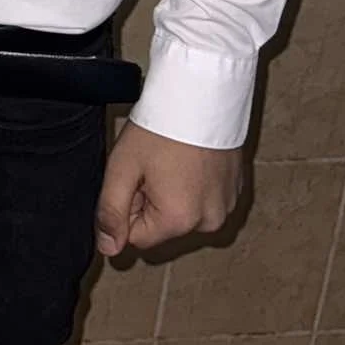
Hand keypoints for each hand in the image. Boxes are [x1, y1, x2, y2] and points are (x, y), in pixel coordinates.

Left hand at [95, 122, 244, 257]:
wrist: (203, 96)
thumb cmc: (161, 129)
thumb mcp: (123, 168)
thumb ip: (111, 212)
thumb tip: (108, 249)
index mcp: (179, 221)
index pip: (136, 237)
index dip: (128, 205)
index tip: (136, 177)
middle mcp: (209, 223)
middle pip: (162, 227)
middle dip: (151, 200)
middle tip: (154, 165)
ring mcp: (226, 207)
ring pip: (183, 214)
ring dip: (172, 193)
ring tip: (173, 159)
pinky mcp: (236, 192)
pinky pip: (204, 201)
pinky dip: (193, 185)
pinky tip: (190, 158)